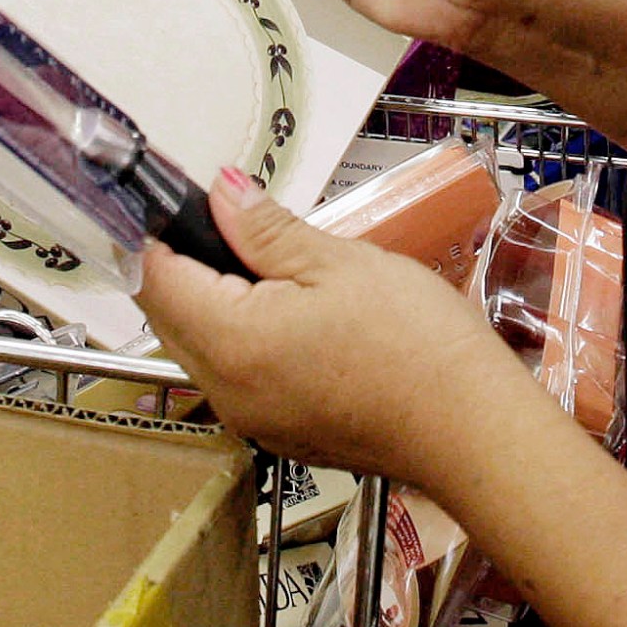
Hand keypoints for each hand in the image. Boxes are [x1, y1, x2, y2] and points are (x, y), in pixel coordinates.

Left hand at [137, 170, 527, 482]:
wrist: (472, 432)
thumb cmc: (417, 346)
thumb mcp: (338, 263)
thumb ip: (265, 229)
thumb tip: (220, 193)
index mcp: (230, 342)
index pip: (154, 278)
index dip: (156, 230)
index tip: (174, 198)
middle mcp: (225, 390)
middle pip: (168, 316)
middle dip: (183, 264)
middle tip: (226, 221)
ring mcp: (251, 418)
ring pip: (200, 347)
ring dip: (212, 302)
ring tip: (267, 263)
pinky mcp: (279, 432)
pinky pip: (235, 376)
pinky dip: (243, 338)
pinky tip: (290, 312)